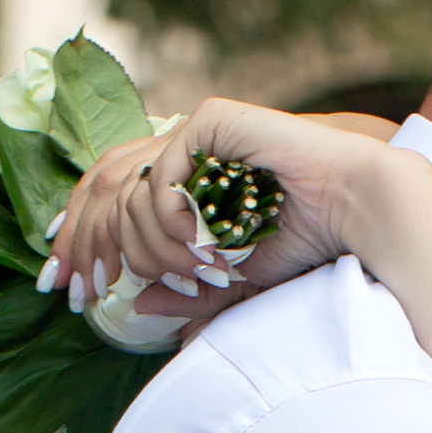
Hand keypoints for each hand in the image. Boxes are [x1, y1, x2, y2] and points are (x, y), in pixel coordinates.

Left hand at [42, 101, 396, 328]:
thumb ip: (190, 292)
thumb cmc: (309, 239)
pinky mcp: (212, 122)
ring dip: (151, 244)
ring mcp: (194, 133)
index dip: (79, 240)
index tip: (74, 288)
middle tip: (108, 290)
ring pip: (131, 191)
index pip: (107, 200)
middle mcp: (181, 151)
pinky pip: (162, 174)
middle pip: (102, 193)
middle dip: (90, 247)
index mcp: (182, 180)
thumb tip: (140, 309)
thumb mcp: (236, 277)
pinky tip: (198, 246)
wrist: (357, 207)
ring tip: (191, 272)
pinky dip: (169, 218)